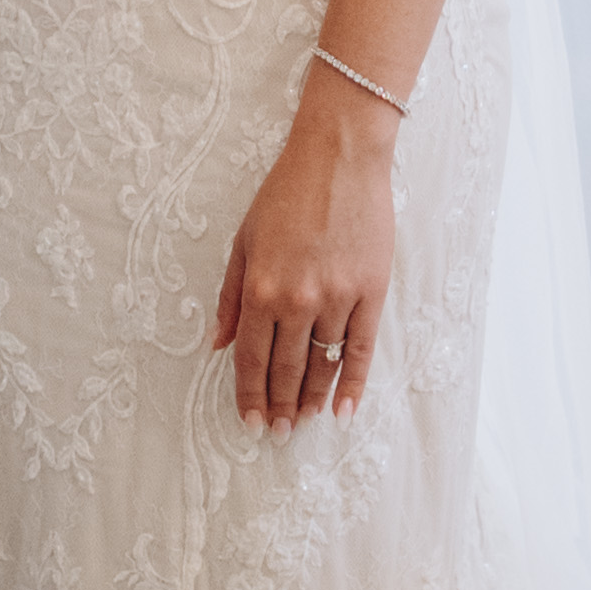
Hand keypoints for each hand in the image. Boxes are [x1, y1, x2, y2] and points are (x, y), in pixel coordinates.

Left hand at [210, 75, 398, 432]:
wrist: (340, 157)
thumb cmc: (287, 193)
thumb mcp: (244, 240)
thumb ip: (231, 297)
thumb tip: (219, 344)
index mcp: (261, 288)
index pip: (252, 358)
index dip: (250, 395)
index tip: (249, 421)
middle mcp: (298, 300)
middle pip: (286, 369)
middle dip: (278, 406)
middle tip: (276, 432)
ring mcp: (338, 298)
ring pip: (322, 365)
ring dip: (311, 399)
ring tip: (303, 422)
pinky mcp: (371, 292)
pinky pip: (361, 349)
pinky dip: (353, 383)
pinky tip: (344, 408)